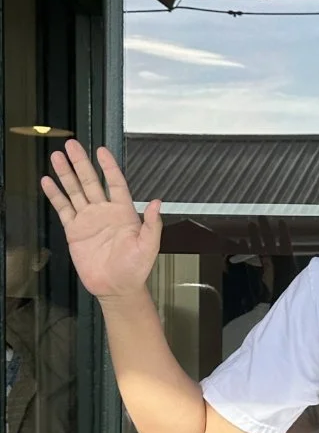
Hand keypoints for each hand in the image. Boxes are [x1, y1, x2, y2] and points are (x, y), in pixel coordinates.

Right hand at [41, 141, 161, 298]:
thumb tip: (157, 203)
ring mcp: (88, 220)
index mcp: (124, 212)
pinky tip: (48, 182)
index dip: (108, 166)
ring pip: (75, 191)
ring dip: (65, 174)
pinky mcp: (75, 231)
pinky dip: (55, 195)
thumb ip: (153, 224)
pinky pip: (63, 209)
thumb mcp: (149, 246)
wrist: (117, 288)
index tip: (101, 150)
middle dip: (81, 163)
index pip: (115, 183)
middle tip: (71, 145)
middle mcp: (105, 212)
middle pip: (90, 181)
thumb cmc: (135, 269)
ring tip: (57, 157)